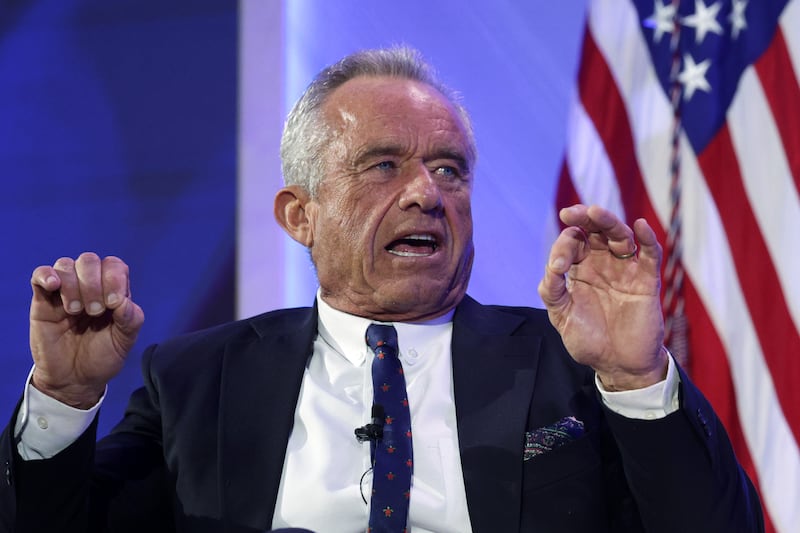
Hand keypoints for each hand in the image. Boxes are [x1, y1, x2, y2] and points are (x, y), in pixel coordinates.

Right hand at [29, 253, 144, 408]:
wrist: (74, 380)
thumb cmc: (102, 358)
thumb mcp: (124, 342)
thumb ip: (130, 320)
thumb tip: (124, 301)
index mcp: (112, 292)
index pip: (114, 266)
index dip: (114, 279)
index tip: (113, 304)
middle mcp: (89, 287)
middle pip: (89, 260)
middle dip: (94, 284)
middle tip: (94, 312)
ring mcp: (65, 292)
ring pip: (66, 265)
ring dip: (73, 285)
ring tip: (75, 311)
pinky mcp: (43, 301)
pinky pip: (40, 275)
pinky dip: (46, 275)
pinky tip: (54, 286)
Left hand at [537, 205, 666, 390]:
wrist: (617, 366)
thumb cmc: (589, 340)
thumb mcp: (561, 316)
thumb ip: (553, 291)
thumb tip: (551, 267)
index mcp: (580, 269)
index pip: (572, 243)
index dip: (563, 247)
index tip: (558, 267)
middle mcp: (603, 263)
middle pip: (595, 231)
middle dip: (584, 218)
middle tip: (571, 212)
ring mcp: (625, 270)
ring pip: (620, 236)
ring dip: (609, 222)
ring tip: (596, 212)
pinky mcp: (646, 281)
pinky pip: (650, 254)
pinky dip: (647, 238)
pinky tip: (640, 226)